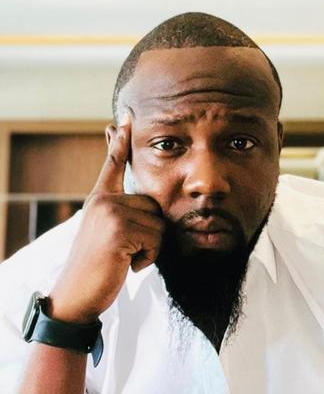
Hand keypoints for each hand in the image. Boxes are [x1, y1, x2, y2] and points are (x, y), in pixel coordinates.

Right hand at [48, 114, 164, 323]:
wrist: (77, 294)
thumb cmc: (98, 265)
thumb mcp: (105, 232)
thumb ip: (122, 213)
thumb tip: (146, 205)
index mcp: (100, 199)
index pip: (112, 164)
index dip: (120, 141)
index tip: (125, 118)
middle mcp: (103, 200)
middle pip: (153, 205)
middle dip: (149, 232)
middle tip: (126, 250)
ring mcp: (109, 212)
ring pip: (158, 224)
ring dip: (150, 247)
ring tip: (125, 257)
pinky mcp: (118, 229)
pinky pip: (156, 240)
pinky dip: (148, 258)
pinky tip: (127, 265)